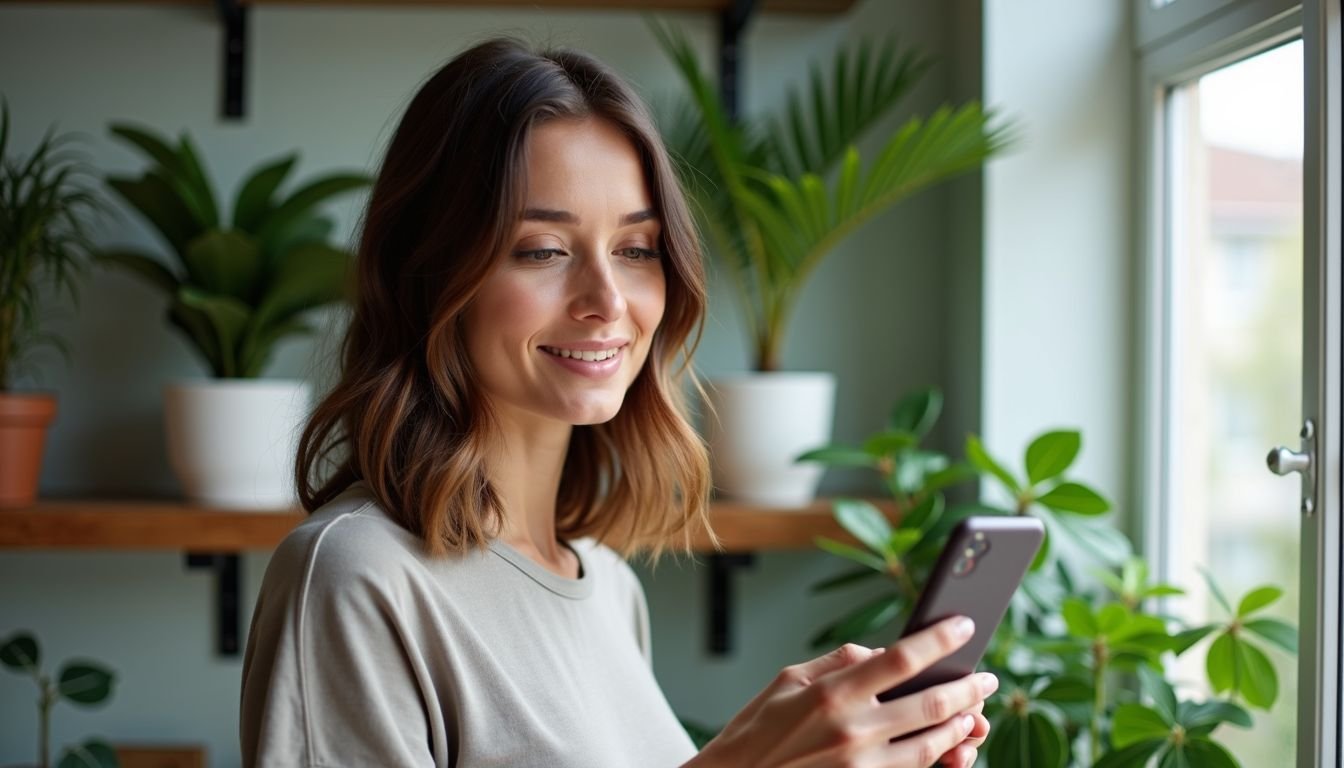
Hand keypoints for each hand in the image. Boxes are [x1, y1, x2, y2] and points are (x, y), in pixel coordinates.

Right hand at [686, 616, 995, 767]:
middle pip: (930, 704)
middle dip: (968, 689)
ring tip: (974, 713)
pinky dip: (941, 758)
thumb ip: (839, 662)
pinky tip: (952, 746)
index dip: (939, 640)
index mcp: (832, 692)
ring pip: (932, 744)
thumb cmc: (758, 730)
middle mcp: (852, 729)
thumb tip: (880, 652)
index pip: (901, 658)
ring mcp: (861, 765)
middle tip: (986, 679)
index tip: (963, 626)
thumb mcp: (788, 680)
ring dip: (960, 726)